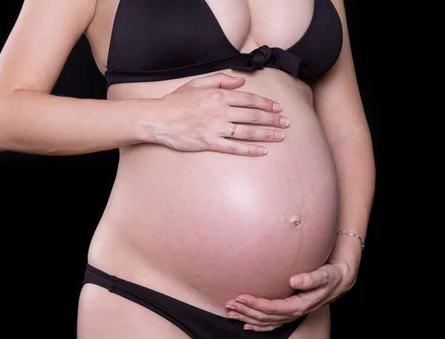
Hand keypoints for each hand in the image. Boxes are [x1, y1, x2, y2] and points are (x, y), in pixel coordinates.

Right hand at [149, 72, 289, 155]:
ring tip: (280, 136)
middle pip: (253, 115)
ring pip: (247, 131)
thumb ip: (220, 80)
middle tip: (286, 123)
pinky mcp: (209, 143)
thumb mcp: (197, 83)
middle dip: (272, 119)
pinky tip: (262, 151)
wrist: (158, 119)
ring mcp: (216, 128)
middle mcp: (220, 111)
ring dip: (267, 133)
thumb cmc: (175, 102)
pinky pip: (234, 147)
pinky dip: (250, 149)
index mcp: (219, 96)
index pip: (249, 99)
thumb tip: (241, 81)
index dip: (267, 104)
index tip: (278, 108)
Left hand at [224, 261, 357, 331]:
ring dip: (247, 318)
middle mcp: (294, 313)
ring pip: (266, 322)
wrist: (339, 281)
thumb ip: (311, 278)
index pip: (273, 308)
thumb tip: (294, 280)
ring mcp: (291, 315)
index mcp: (300, 305)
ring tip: (230, 312)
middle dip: (246, 311)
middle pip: (266, 317)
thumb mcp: (325, 274)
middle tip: (229, 303)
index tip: (241, 297)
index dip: (256, 304)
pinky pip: (271, 324)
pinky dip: (258, 326)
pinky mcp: (289, 313)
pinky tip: (245, 325)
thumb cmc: (331, 276)